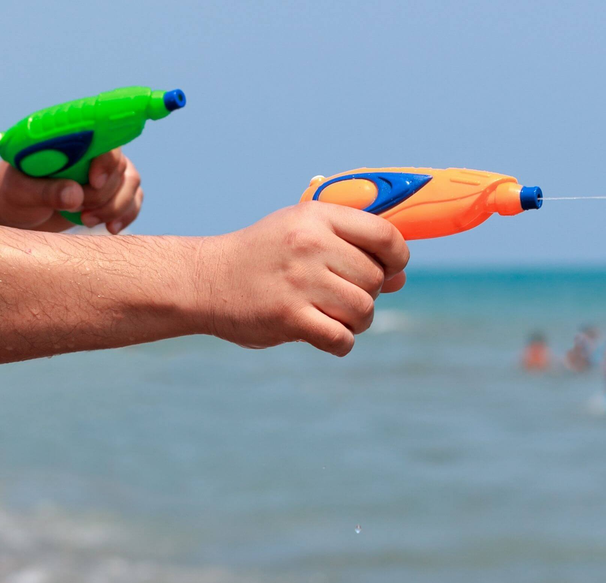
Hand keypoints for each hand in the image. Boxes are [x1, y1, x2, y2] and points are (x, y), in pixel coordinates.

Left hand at [0, 149, 142, 232]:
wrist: (17, 209)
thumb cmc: (12, 193)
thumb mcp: (20, 192)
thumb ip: (46, 191)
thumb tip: (75, 195)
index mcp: (70, 141)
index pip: (102, 140)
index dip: (105, 160)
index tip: (94, 183)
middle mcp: (92, 152)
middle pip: (119, 167)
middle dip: (104, 195)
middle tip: (78, 212)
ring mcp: (105, 172)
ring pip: (130, 184)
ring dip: (115, 207)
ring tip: (86, 221)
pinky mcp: (112, 192)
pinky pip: (133, 200)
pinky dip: (126, 215)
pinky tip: (111, 228)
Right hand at [197, 202, 409, 355]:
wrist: (205, 280)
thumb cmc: (263, 256)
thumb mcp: (301, 232)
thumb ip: (352, 247)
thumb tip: (401, 277)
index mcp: (316, 217)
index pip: (385, 235)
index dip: (398, 257)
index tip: (391, 269)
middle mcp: (310, 245)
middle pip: (375, 279)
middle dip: (368, 294)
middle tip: (341, 296)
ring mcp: (299, 281)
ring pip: (364, 310)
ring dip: (355, 321)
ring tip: (332, 316)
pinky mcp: (289, 317)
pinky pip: (342, 338)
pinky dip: (340, 342)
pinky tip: (322, 334)